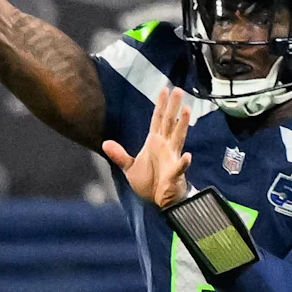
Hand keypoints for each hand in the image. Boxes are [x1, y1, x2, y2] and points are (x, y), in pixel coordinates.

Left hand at [101, 85, 194, 208]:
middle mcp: (165, 147)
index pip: (158, 119)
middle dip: (174, 107)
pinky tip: (188, 157)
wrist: (159, 201)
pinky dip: (184, 163)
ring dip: (183, 125)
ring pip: (178, 138)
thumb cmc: (149, 183)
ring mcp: (172, 158)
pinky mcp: (175, 174)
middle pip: (170, 123)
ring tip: (187, 111)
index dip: (161, 105)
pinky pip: (180, 167)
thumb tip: (104, 143)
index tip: (164, 90)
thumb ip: (119, 155)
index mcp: (155, 143)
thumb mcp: (130, 168)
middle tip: (178, 90)